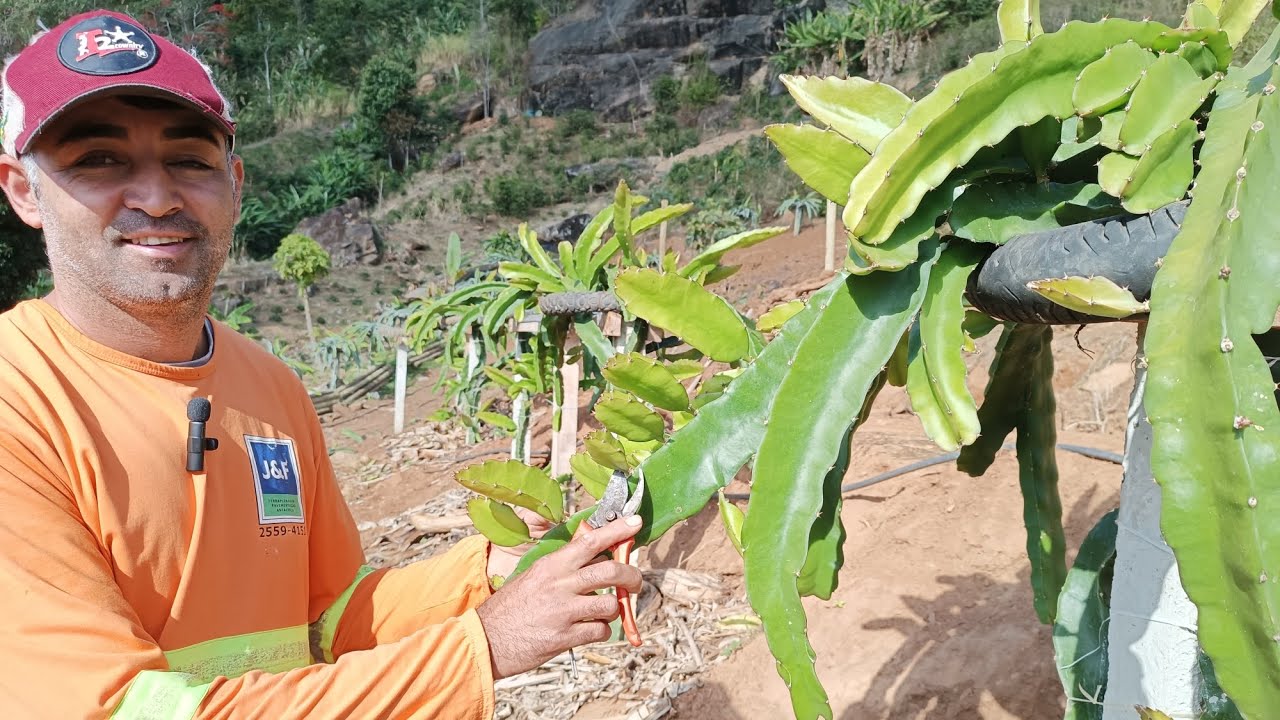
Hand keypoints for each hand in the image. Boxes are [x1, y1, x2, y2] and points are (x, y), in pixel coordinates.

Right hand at [475, 515, 643, 678]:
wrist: (486, 640)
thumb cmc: (510, 608)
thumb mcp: (533, 576)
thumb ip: (562, 567)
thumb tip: (593, 554)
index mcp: (551, 565)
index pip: (590, 541)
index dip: (616, 530)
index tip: (635, 523)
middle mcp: (559, 584)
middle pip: (611, 571)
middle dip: (632, 576)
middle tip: (635, 581)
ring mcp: (563, 611)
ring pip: (611, 604)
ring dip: (613, 609)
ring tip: (601, 612)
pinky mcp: (565, 637)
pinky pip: (601, 630)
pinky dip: (601, 630)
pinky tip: (589, 629)